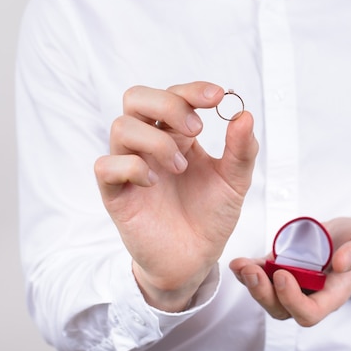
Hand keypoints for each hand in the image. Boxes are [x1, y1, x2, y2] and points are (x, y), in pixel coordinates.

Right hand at [94, 82, 257, 311]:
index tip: (218, 97)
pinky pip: (106, 165)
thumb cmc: (210, 216)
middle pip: (136, 97)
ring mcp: (130, 166)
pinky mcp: (116, 194)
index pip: (174, 95)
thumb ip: (242, 150)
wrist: (195, 259)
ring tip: (181, 167)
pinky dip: (131, 167)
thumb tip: (244, 114)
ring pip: (121, 126)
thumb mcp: (235, 181)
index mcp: (178, 135)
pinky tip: (154, 183)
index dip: (193, 90)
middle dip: (168, 104)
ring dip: (157, 141)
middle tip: (196, 129)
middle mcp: (150, 144)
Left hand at [229, 218, 350, 325]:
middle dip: (264, 293)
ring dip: (251, 283)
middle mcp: (308, 295)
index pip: (309, 313)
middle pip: (281, 309)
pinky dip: (246, 272)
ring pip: (267, 296)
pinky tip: (238, 262)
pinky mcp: (278, 268)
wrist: (346, 235)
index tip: (284, 276)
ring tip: (242, 266)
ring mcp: (291, 283)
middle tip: (253, 273)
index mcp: (331, 295)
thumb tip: (341, 262)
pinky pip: (260, 277)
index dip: (293, 301)